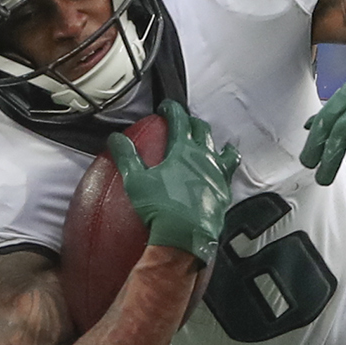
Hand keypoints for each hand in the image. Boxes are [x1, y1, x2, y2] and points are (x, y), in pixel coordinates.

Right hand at [115, 100, 236, 261]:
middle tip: (186, 121)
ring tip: (218, 144)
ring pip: (224, 152)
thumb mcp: (136, 181)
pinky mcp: (224, 194)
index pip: (179, 121)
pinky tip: (223, 176)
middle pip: (203, 132)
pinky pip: (229, 177)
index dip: (173, 110)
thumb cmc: (160, 209)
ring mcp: (218, 176)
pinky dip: (226, 171)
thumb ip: (126, 156)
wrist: (185, 237)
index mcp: (183, 151)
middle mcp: (205, 159)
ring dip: (218, 145)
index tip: (167, 107)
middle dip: (194, 122)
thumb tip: (115, 139)